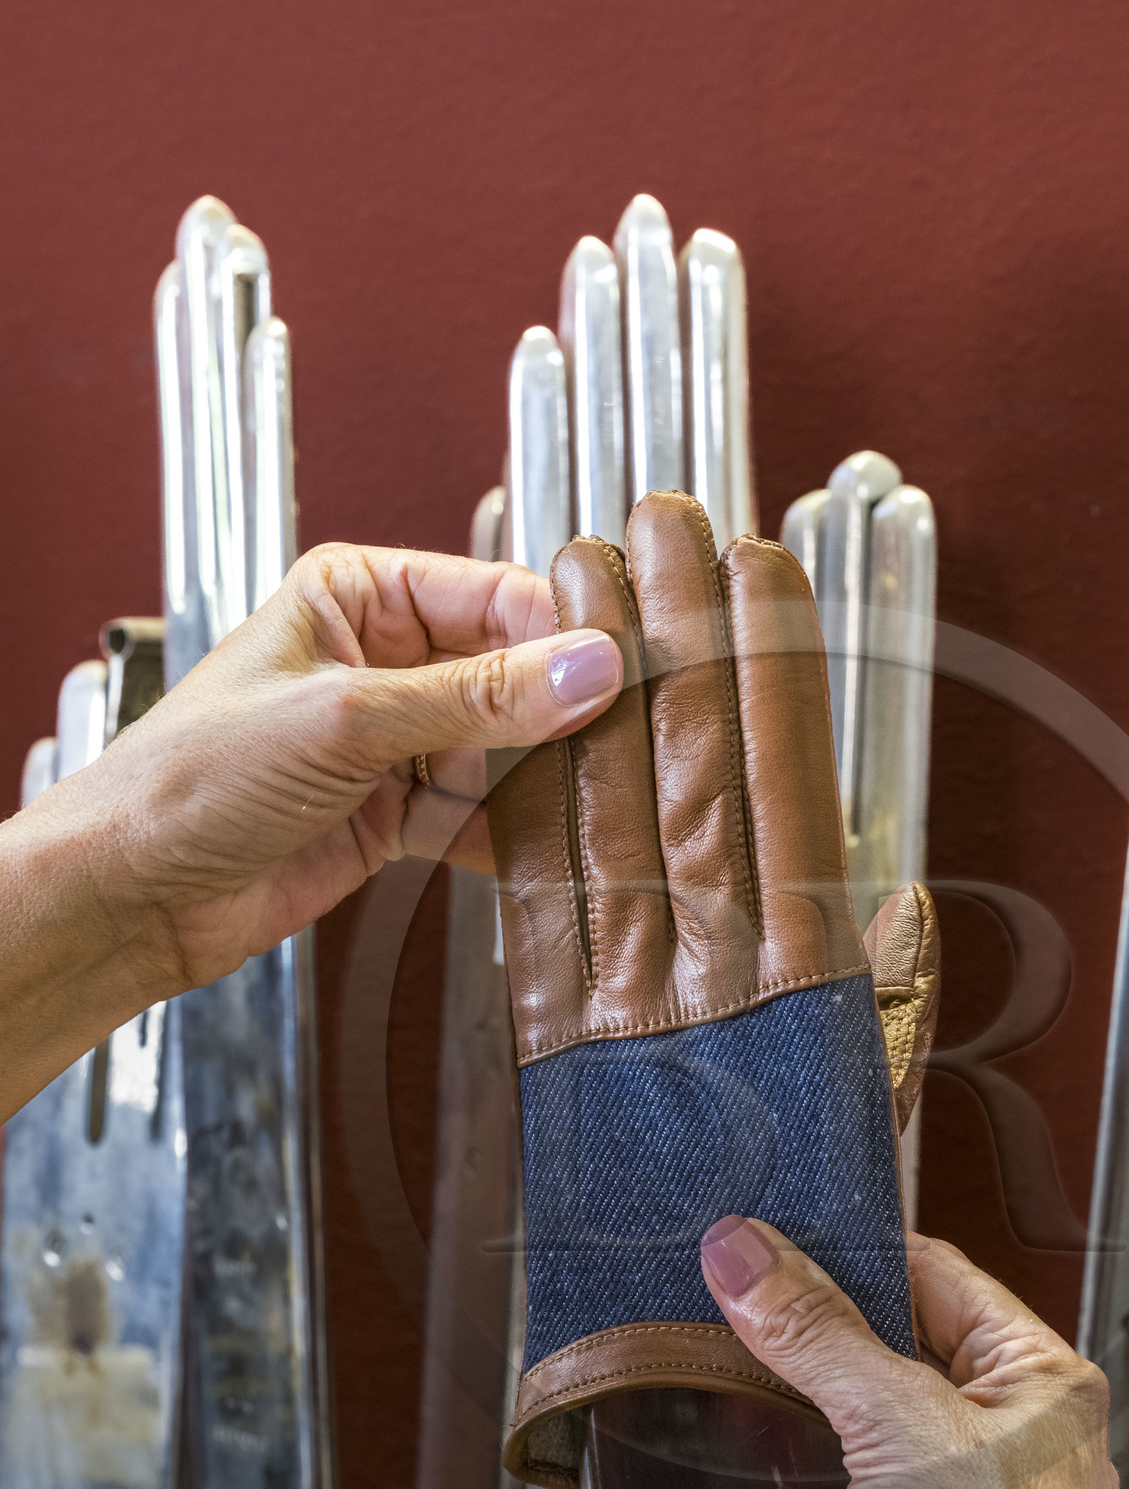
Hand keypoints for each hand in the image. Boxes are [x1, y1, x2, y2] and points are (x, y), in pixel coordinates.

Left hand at [28, 541, 622, 996]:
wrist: (134, 894)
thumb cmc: (191, 779)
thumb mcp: (346, 721)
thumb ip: (476, 698)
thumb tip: (589, 667)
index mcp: (361, 594)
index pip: (497, 595)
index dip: (565, 636)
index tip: (627, 675)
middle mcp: (384, 658)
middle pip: (514, 671)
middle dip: (568, 710)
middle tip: (634, 742)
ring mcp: (395, 738)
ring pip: (507, 746)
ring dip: (552, 776)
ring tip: (608, 799)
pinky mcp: (398, 813)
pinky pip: (483, 813)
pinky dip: (519, 832)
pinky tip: (560, 848)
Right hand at [699, 1216, 1116, 1488]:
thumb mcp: (890, 1416)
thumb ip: (813, 1330)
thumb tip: (744, 1250)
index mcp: (1052, 1380)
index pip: (945, 1276)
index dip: (860, 1254)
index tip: (782, 1242)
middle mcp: (1044, 1437)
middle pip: (925, 1345)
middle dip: (844, 1330)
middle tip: (761, 1306)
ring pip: (913, 1416)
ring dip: (848, 1399)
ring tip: (776, 1374)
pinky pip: (906, 1482)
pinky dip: (859, 1464)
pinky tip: (818, 1465)